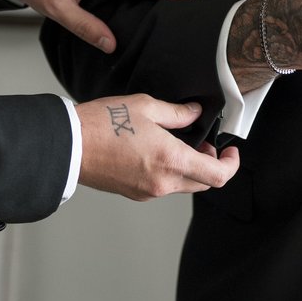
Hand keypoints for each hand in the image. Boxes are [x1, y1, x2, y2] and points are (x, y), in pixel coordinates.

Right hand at [76, 96, 239, 200]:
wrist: (69, 145)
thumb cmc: (103, 124)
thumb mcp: (146, 106)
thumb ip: (177, 112)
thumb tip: (195, 113)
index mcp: (172, 161)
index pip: (218, 175)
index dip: (231, 164)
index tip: (230, 151)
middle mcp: (163, 183)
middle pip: (203, 183)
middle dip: (210, 163)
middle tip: (202, 141)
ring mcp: (148, 192)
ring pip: (183, 185)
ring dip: (189, 167)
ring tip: (176, 142)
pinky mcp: (135, 194)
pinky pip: (164, 186)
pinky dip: (170, 172)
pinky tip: (156, 151)